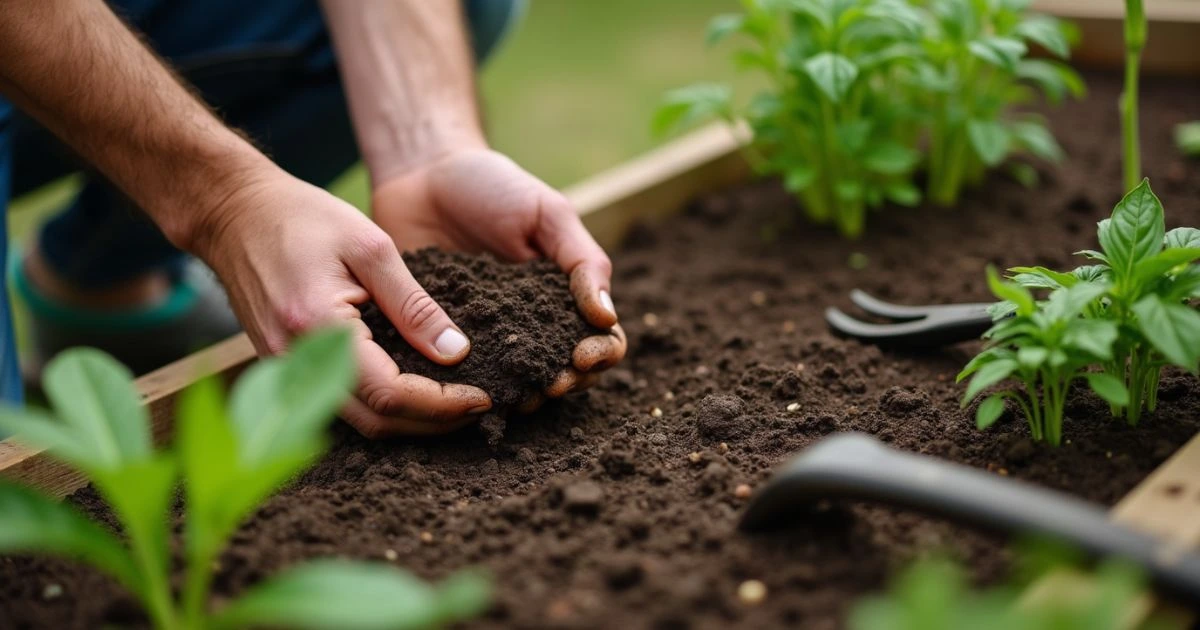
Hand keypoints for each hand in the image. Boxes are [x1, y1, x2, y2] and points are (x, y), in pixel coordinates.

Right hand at [190, 167, 491, 437]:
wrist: (233, 214)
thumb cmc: (302, 218)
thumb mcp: (371, 247)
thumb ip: (414, 304)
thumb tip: (455, 351)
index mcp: (319, 328)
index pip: (390, 395)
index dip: (442, 405)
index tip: (482, 397)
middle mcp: (296, 363)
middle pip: (376, 424)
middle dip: (433, 424)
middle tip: (477, 406)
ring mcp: (284, 373)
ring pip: (358, 424)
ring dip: (409, 423)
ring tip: (454, 404)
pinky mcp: (285, 371)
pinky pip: (340, 407)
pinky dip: (382, 410)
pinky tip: (415, 392)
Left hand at [373, 147, 626, 405]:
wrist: (420, 174)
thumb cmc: (491, 186)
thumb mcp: (547, 212)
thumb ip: (582, 259)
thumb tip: (606, 317)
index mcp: (563, 297)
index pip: (601, 340)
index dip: (600, 356)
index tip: (581, 355)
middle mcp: (529, 325)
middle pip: (563, 372)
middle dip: (563, 383)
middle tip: (548, 383)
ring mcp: (484, 337)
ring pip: (512, 383)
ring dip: (519, 395)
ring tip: (511, 396)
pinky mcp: (436, 340)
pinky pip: (454, 374)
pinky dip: (463, 386)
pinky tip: (462, 388)